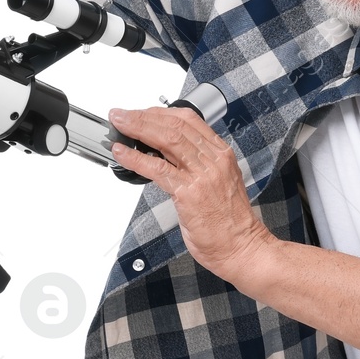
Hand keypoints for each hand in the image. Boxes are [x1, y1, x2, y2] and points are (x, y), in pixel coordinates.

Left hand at [109, 107, 273, 283]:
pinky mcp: (189, 193)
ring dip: (137, 129)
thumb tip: (166, 153)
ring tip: (119, 126)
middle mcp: (213, 160)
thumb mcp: (218, 182)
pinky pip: (157, 168)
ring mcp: (202, 175)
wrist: (240, 246)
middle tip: (122, 115)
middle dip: (143, 116)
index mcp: (221, 154)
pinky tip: (122, 154)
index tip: (141, 112)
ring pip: (166, 140)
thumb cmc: (229, 221)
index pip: (188, 119)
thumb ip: (197, 165)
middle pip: (174, 125)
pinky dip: (135, 158)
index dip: (160, 112)